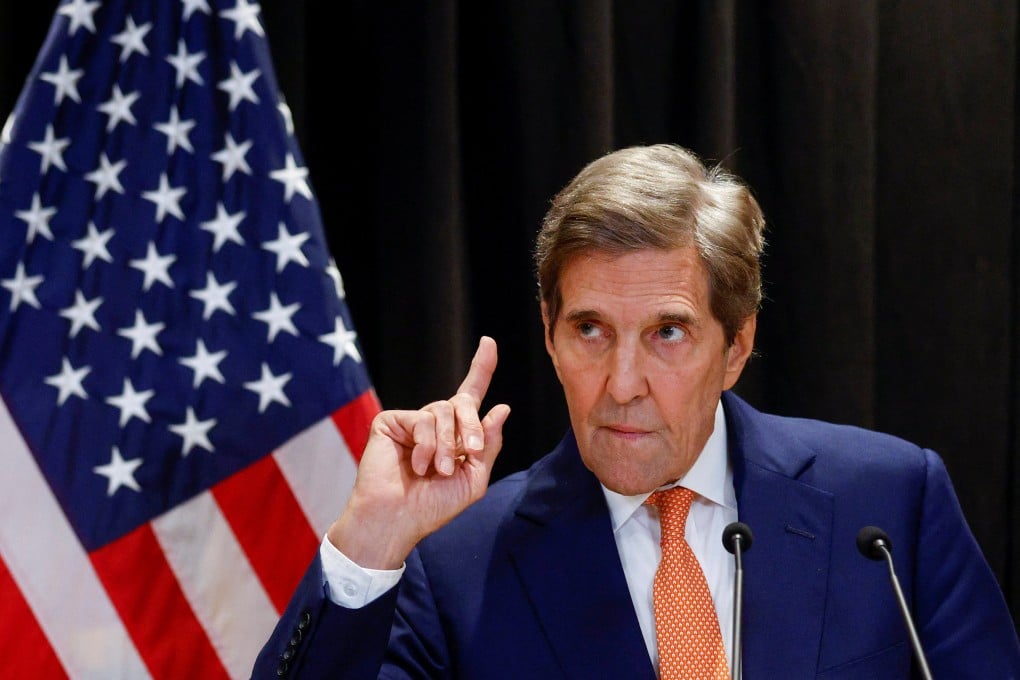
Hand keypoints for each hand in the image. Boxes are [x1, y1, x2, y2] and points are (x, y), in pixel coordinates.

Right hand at [327, 336, 510, 568]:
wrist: (397, 520)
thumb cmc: (433, 506)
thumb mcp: (474, 478)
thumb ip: (488, 445)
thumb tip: (501, 407)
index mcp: (455, 436)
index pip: (471, 395)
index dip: (482, 368)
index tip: (489, 343)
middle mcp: (434, 423)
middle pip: (464, 402)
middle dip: (472, 426)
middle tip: (471, 453)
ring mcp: (412, 421)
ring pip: (444, 411)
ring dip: (448, 444)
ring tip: (439, 470)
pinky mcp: (391, 421)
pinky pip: (422, 419)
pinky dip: (426, 444)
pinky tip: (417, 465)